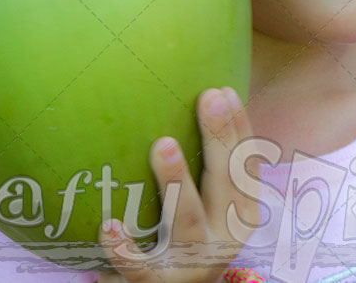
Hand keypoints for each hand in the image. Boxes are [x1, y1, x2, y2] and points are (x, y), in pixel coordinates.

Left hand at [95, 87, 261, 282]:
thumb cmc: (184, 236)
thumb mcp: (208, 204)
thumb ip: (207, 165)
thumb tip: (197, 96)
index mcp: (240, 214)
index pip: (246, 166)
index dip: (239, 129)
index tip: (224, 91)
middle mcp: (224, 237)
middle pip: (225, 184)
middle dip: (219, 139)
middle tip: (208, 98)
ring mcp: (192, 262)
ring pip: (187, 221)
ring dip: (177, 182)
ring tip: (162, 145)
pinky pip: (140, 268)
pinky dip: (125, 249)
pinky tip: (109, 226)